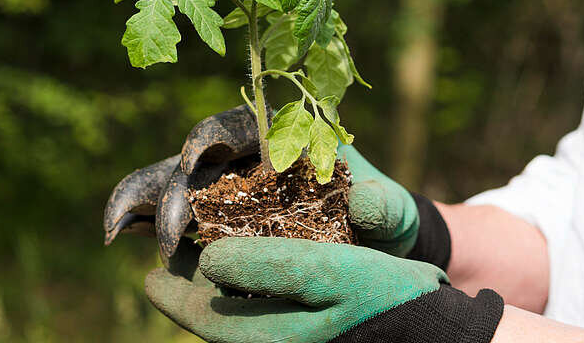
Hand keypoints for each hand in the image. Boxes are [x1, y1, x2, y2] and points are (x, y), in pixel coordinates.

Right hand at [103, 105, 444, 261]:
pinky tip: (122, 236)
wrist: (372, 248)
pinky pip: (172, 216)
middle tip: (171, 234)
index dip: (212, 134)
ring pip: (172, 184)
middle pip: (197, 161)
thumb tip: (366, 203)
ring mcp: (226, 190)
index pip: (240, 125)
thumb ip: (384, 206)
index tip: (198, 156)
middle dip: (175, 190)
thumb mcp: (391, 213)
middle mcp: (246, 159)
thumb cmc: (382, 220)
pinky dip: (143, 221)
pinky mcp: (214, 221)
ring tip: (116, 230)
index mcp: (284, 139)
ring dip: (142, 202)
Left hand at [146, 237, 502, 342]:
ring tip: (200, 250)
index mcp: (268, 337)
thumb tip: (208, 260)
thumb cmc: (384, 299)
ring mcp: (288, 338)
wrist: (431, 330)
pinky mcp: (302, 331)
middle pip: (213, 315)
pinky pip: (258, 309)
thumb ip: (268, 268)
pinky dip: (243, 284)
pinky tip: (244, 263)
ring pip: (233, 312)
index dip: (172, 289)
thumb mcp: (329, 274)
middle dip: (187, 284)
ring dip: (213, 282)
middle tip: (169, 255)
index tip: (151, 267)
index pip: (201, 316)